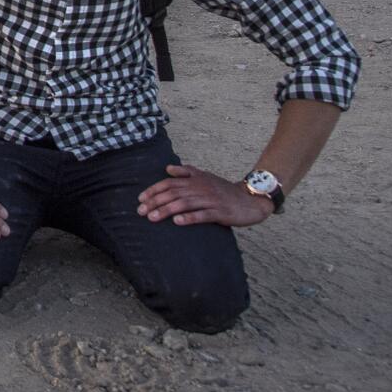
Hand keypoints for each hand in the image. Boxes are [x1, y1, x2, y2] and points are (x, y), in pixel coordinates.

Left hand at [137, 165, 273, 227]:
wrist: (250, 200)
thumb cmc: (224, 190)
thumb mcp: (206, 177)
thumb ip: (187, 172)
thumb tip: (167, 169)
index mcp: (196, 179)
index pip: (169, 182)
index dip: (154, 190)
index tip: (140, 199)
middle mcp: (201, 187)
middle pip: (173, 193)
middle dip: (155, 202)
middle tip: (141, 212)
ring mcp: (211, 200)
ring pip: (184, 204)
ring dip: (166, 211)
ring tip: (152, 218)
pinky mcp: (220, 212)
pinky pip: (203, 215)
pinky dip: (189, 218)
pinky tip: (177, 222)